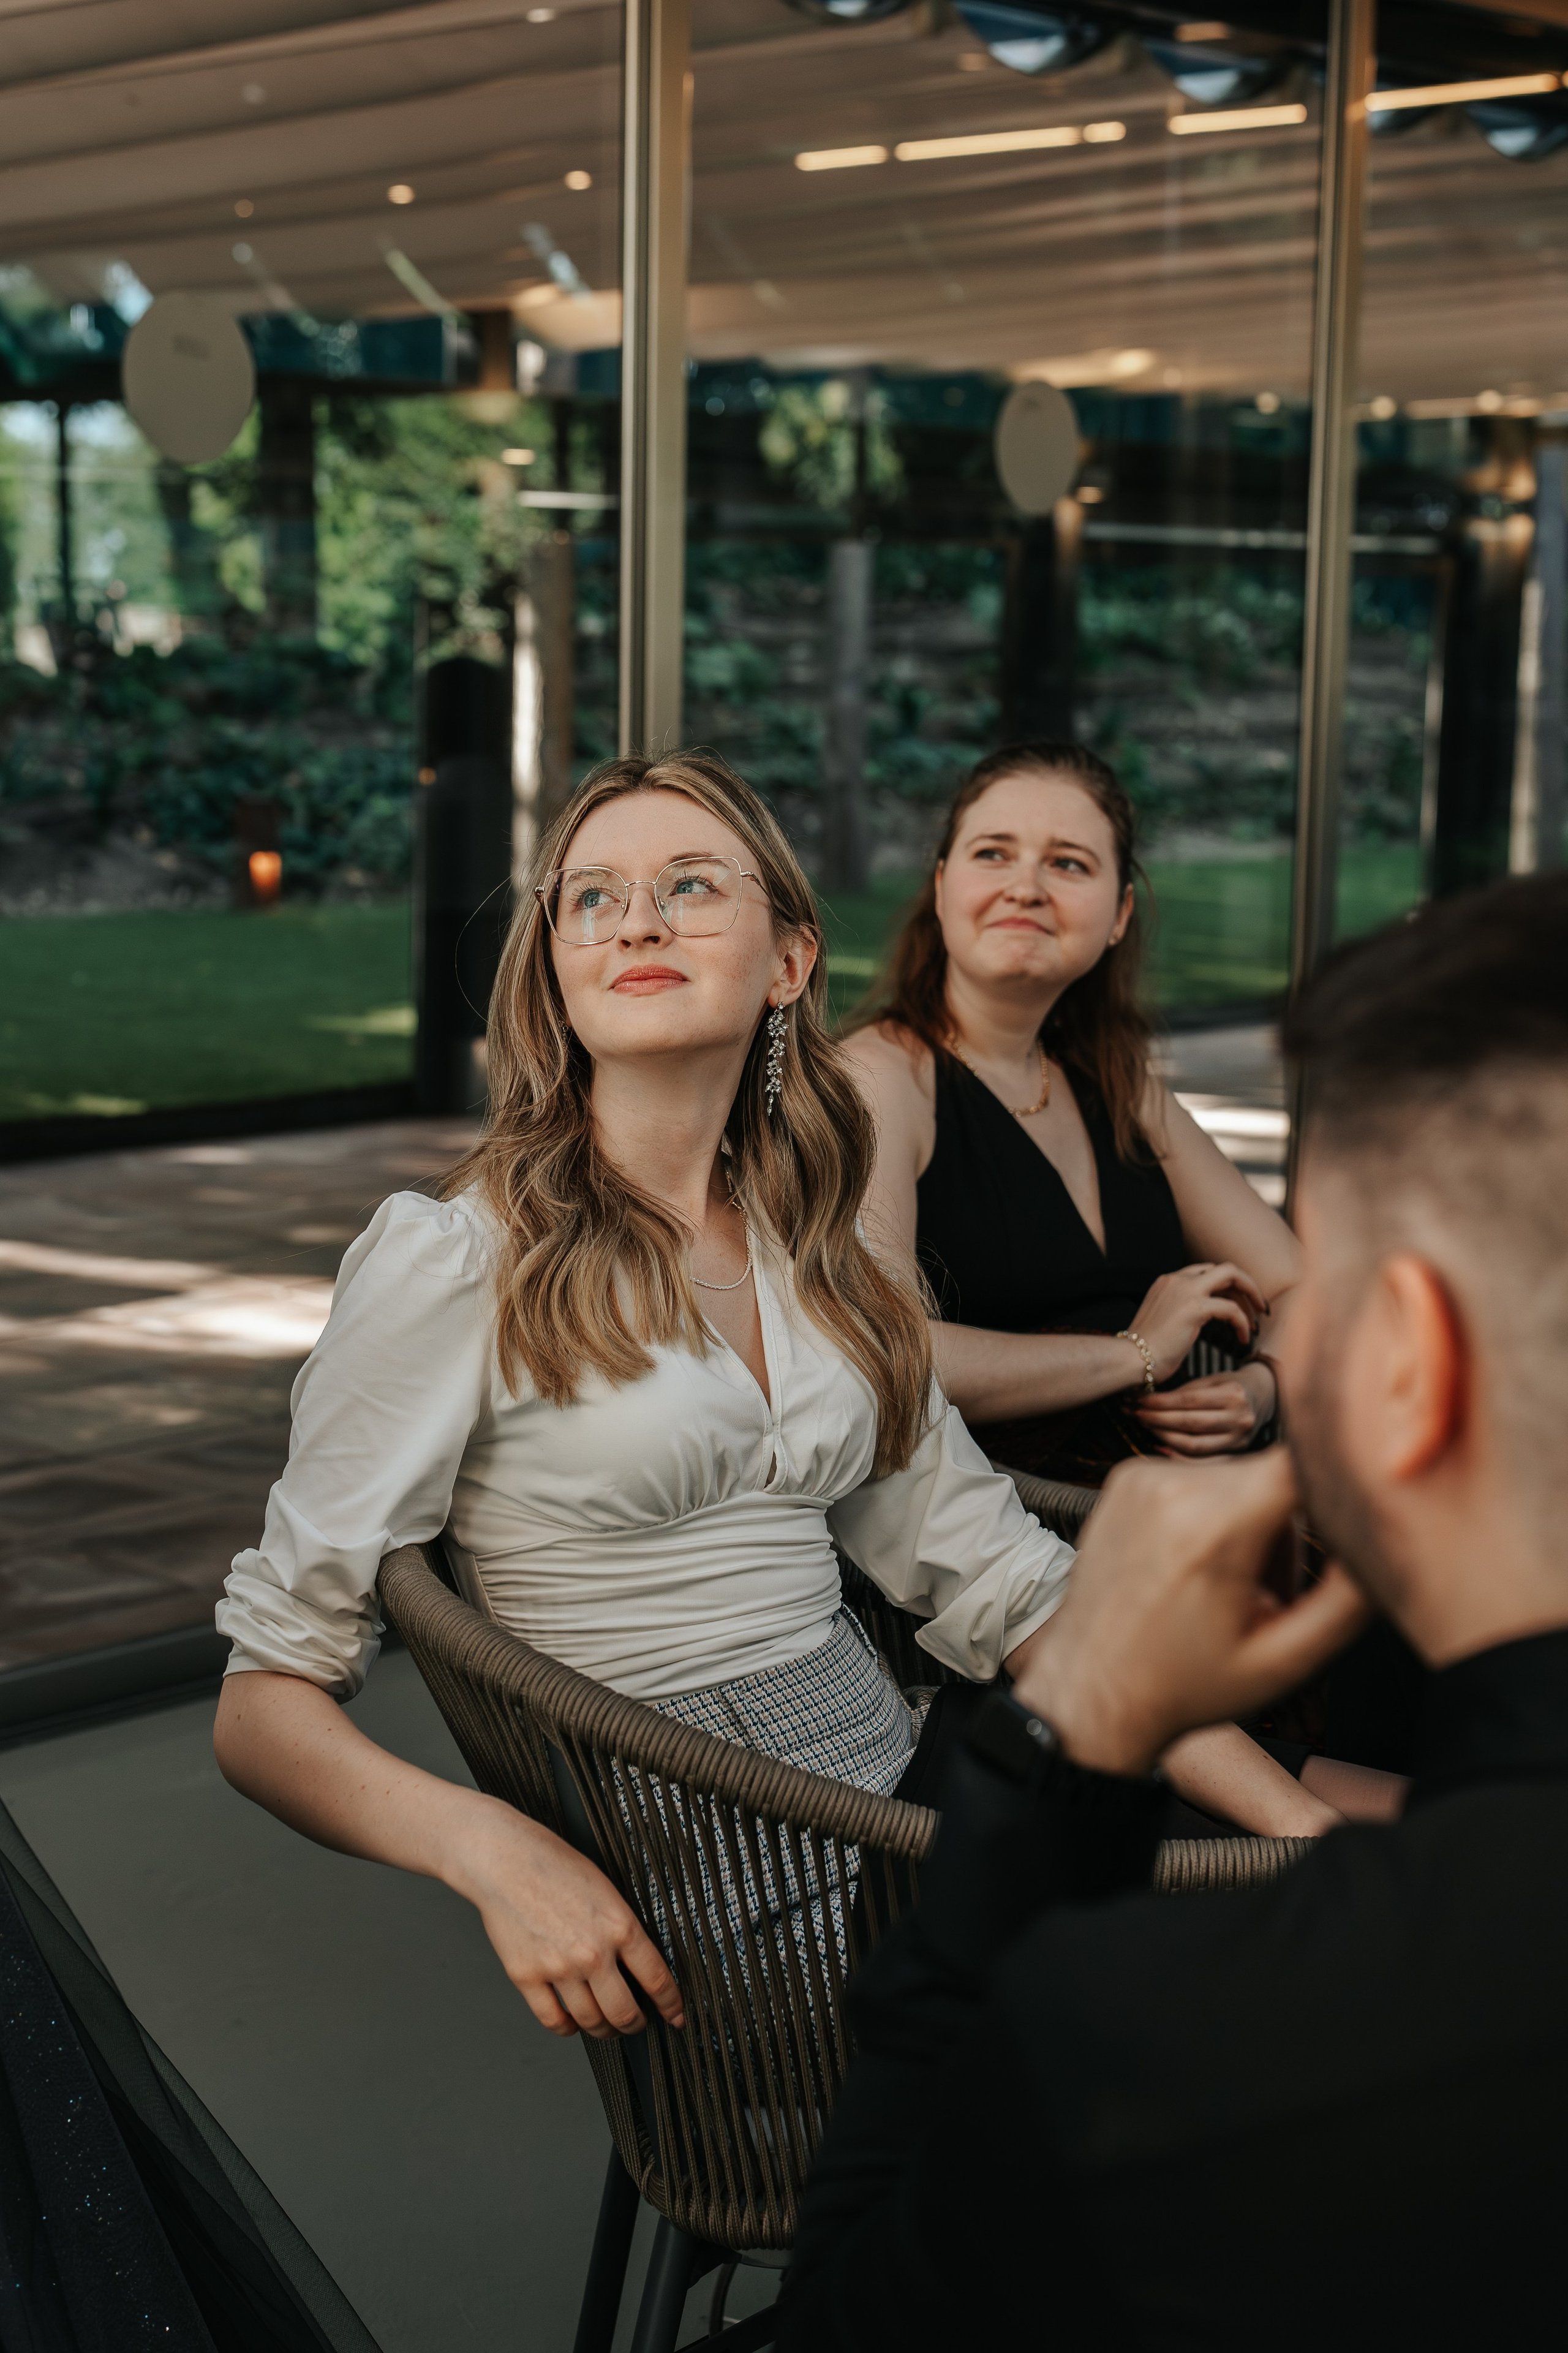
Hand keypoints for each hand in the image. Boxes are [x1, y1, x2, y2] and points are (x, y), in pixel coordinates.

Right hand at [449, 1798, 684, 2040]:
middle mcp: (592, 1952)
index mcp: (620, 1925)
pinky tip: (572, 2022)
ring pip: (591, 2021)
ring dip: (603, 2029)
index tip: (675, 2015)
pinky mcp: (527, 1977)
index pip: (657, 1979)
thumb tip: (637, 1965)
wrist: (505, 1859)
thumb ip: (622, 1928)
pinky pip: (554, 2020)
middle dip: (635, 2024)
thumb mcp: (606, 1890)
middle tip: (637, 2023)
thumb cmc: (555, 1866)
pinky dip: (567, 2028)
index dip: (671, 2005)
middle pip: (625, 2012)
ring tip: (605, 2024)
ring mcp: (558, 1968)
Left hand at [1010, 1449, 1369, 1776]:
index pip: (1306, 1460)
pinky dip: (1214, 1512)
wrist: (1091, 1690)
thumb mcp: (1286, 1660)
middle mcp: (1174, 1486)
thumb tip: (1390, 1539)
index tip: (1360, 1501)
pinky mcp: (1126, 1476)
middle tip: (1274, 1594)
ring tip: (1232, 1588)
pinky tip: (1198, 1565)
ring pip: (1241, 1475)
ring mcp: (1143, 1475)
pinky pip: (1201, 1477)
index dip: (1342, 1475)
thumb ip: (1350, 1600)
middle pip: (1278, 1475)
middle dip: (1293, 1527)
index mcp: (1215, 1527)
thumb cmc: (1188, 1685)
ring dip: (1254, 1520)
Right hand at [1126, 1262, 1268, 1382]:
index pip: (1206, 1271)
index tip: (1238, 1304)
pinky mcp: (1194, 1308)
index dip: (1227, 1287)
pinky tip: (1243, 1338)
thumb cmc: (1144, 1350)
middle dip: (1247, 1285)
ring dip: (1251, 1297)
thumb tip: (1200, 1319)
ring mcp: (1185, 1290)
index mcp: (1167, 1282)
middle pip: (1224, 1268)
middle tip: (1259, 1307)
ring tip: (1256, 1322)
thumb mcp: (1163, 1321)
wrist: (1130, 1359)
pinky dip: (1242, 1322)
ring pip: (1232, 1276)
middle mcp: (1177, 1280)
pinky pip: (1231, 1308)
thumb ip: (1180, 1310)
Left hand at [1133, 1360, 1275, 1455]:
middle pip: (1190, 1423)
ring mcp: (1239, 1439)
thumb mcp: (1214, 1380)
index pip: (1189, 1400)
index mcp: (1233, 1394)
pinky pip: (1203, 1459)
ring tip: (1147, 1427)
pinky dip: (1180, 1457)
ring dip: (1165, 1437)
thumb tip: (1150, 1401)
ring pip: (1194, 1444)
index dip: (1161, 1403)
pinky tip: (1161, 1448)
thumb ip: (1187, 1390)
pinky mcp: (1237, 1452)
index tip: (1140, 1401)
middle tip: (1137, 1415)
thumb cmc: (1232, 1385)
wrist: (1265, 1397)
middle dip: (1158, 1419)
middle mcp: (1239, 1418)